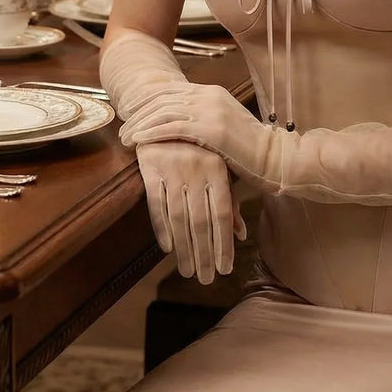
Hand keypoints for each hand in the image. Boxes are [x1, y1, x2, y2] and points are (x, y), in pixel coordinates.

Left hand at [122, 84, 280, 194]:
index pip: (170, 91)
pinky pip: (171, 127)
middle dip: (138, 113)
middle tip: (121, 127)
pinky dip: (151, 133)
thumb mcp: (224, 127)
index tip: (129, 112)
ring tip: (124, 138)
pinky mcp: (210, 128)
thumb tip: (180, 126)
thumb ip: (203, 120)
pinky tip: (138, 141)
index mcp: (212, 92)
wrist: (275, 158)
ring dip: (139, 124)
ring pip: (163, 112)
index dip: (146, 101)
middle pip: (163, 99)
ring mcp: (210, 110)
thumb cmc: (250, 150)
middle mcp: (209, 95)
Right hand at [136, 140, 246, 283]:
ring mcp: (172, 169)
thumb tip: (241, 235)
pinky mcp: (150, 169)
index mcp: (217, 170)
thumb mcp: (218, 168)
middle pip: (201, 221)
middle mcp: (196, 170)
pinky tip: (169, 248)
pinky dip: (162, 229)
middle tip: (205, 279)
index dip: (224, 243)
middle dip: (204, 253)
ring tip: (188, 271)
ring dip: (184, 248)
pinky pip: (156, 205)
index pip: (222, 214)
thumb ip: (229, 200)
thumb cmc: (198, 147)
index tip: (224, 269)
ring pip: (179, 218)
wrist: (165, 112)